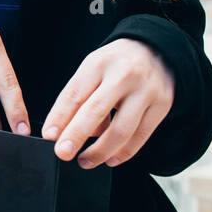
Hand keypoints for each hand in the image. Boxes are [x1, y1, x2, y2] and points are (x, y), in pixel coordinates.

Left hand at [41, 38, 174, 167]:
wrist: (154, 50)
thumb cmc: (115, 64)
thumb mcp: (92, 70)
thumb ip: (78, 97)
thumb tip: (61, 132)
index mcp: (98, 64)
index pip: (75, 93)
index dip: (59, 117)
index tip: (49, 136)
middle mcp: (123, 75)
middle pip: (96, 110)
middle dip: (77, 135)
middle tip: (63, 153)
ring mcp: (146, 91)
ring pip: (121, 130)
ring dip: (100, 151)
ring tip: (85, 161)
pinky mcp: (162, 105)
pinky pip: (141, 136)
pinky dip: (124, 152)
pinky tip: (110, 159)